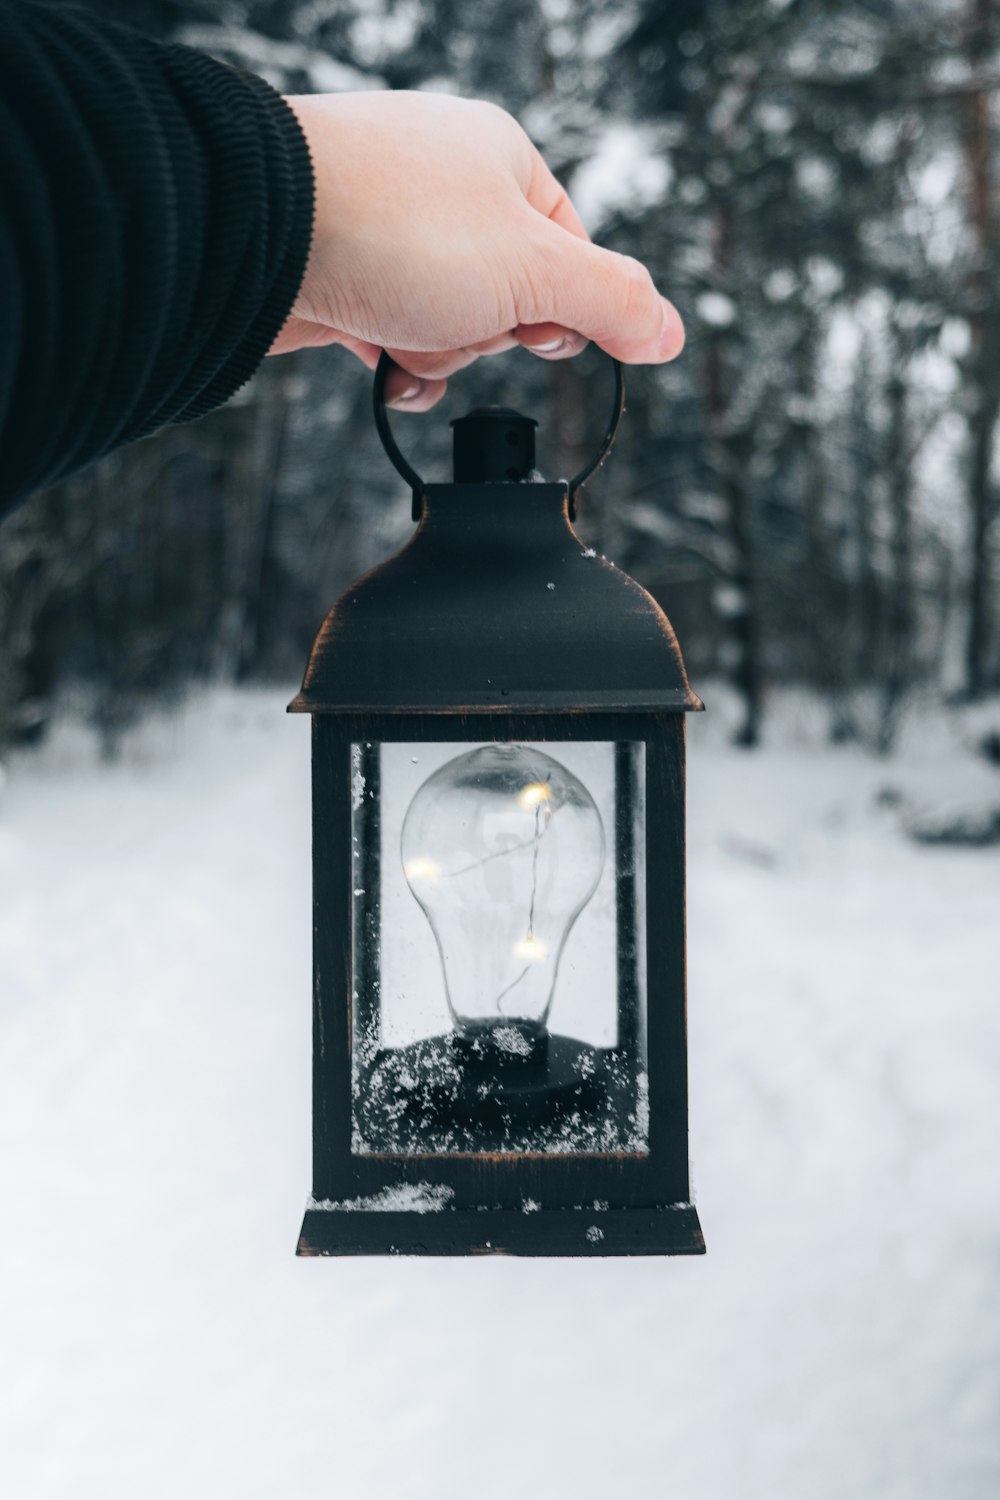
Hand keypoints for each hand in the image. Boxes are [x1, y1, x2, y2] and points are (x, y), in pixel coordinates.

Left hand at [271, 91, 683, 407]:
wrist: (256, 230)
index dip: (562, 311)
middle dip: (487, 332)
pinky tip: (375, 353)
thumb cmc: (395, 226)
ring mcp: (389, 230)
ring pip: (449, 324)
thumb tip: (671, 333)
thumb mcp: (535, 271)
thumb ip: (613, 303)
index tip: (535, 326)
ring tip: (398, 325)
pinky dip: (391, 358)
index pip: (572, 257)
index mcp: (504, 162)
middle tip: (456, 313)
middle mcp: (447, 188)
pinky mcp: (342, 270)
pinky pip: (392, 332)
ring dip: (434, 349)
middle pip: (510, 299)